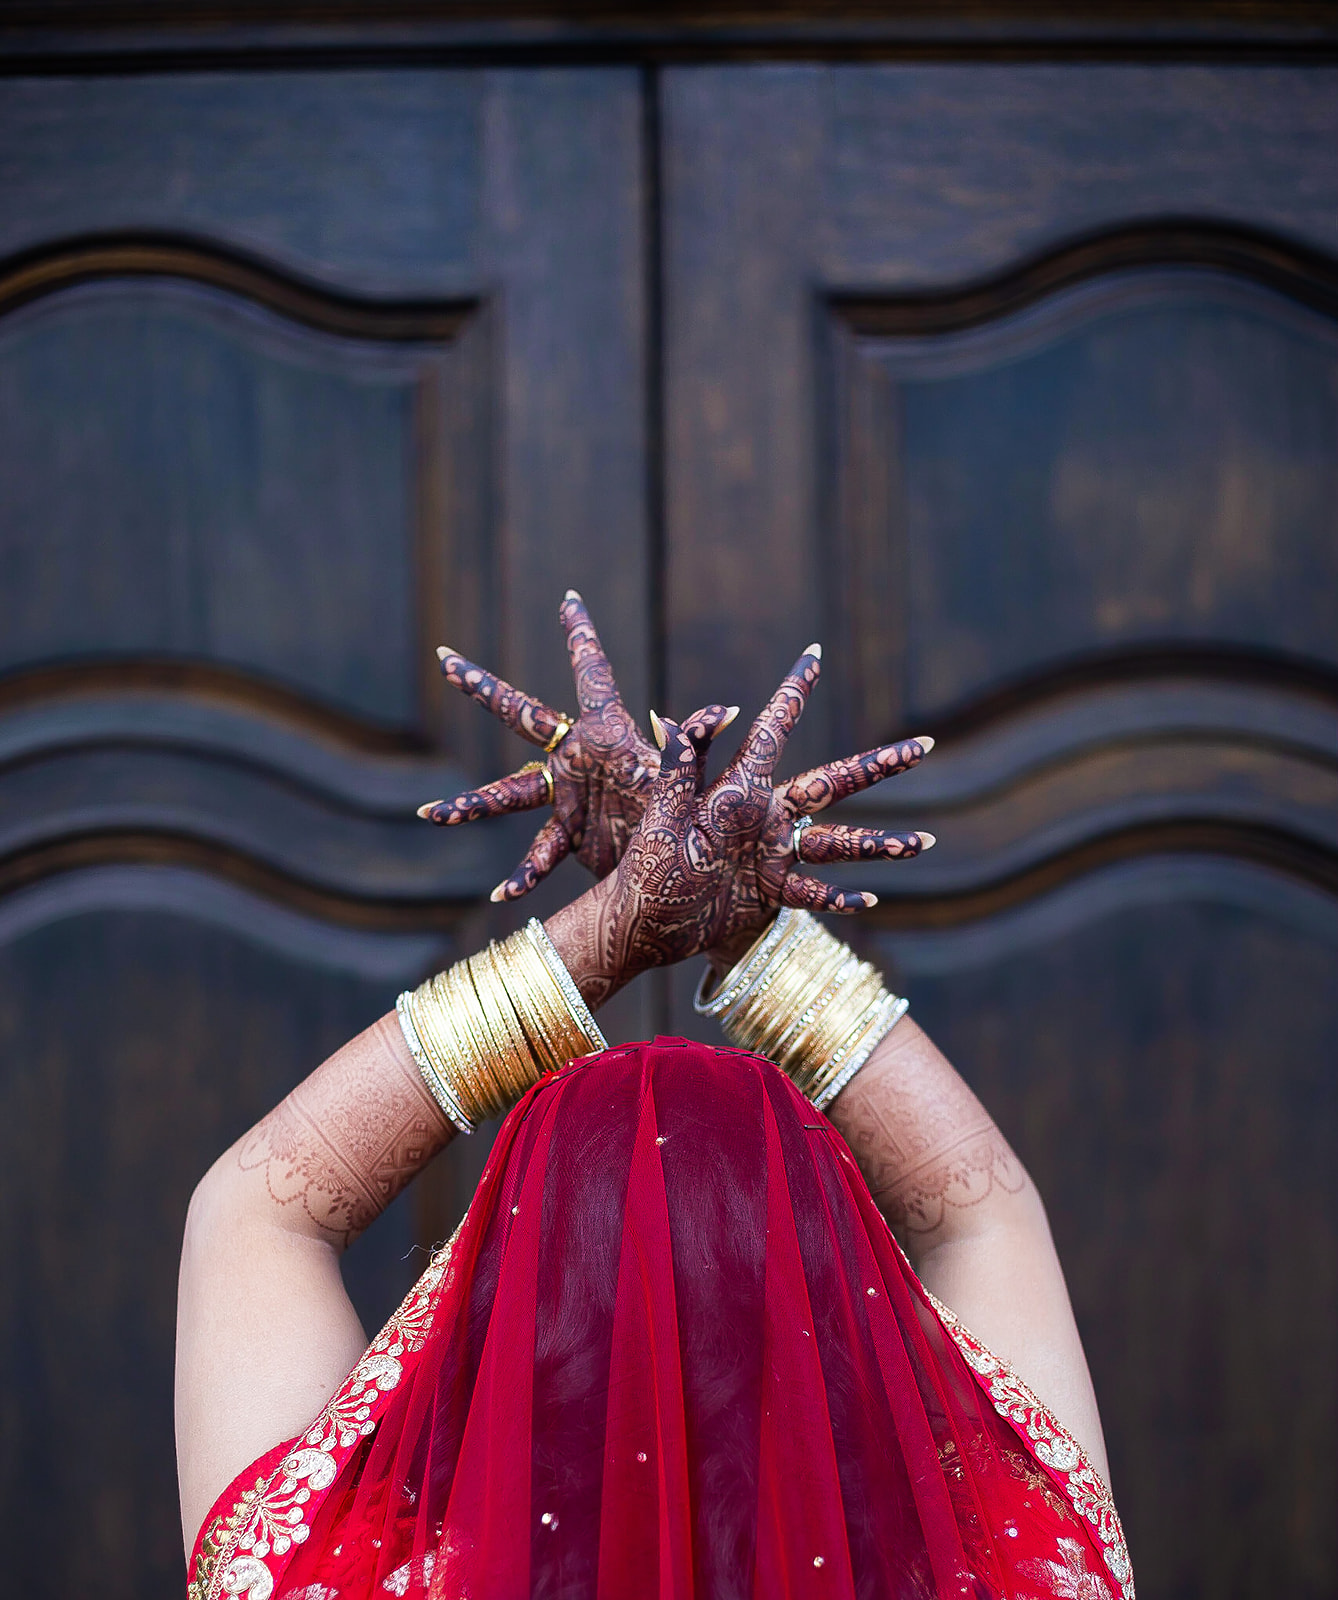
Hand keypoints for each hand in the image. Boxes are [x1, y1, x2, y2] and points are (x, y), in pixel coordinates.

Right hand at [419, 591, 737, 900]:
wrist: (693, 859)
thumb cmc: (692, 807)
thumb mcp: (686, 777)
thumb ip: (694, 745)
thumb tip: (722, 712)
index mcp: (607, 732)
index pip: (592, 674)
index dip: (581, 637)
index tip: (570, 599)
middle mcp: (577, 757)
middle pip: (521, 717)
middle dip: (483, 688)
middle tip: (445, 660)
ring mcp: (567, 796)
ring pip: (509, 793)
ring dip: (473, 804)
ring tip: (432, 814)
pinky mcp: (571, 835)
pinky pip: (539, 853)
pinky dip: (522, 876)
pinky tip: (502, 898)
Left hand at [545, 645, 933, 1005]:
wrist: (641, 923)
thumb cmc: (646, 865)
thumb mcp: (665, 811)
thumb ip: (683, 762)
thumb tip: (704, 713)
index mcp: (740, 789)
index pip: (774, 729)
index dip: (794, 691)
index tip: (814, 652)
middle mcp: (765, 816)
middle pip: (833, 783)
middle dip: (878, 765)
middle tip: (924, 746)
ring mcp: (772, 853)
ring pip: (838, 842)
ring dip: (880, 843)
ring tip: (924, 841)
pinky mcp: (770, 892)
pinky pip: (814, 892)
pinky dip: (842, 897)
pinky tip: (871, 899)